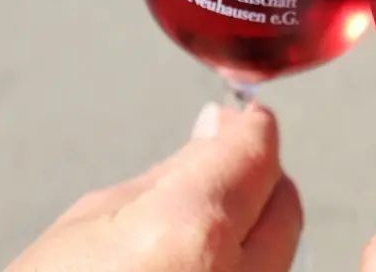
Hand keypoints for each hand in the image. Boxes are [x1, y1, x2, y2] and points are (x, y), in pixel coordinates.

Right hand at [6, 103, 300, 271]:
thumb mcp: (91, 223)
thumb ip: (170, 174)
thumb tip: (216, 131)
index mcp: (192, 234)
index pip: (256, 154)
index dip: (250, 128)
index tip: (242, 119)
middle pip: (285, 206)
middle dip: (257, 179)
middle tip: (215, 172)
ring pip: (282, 256)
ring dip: (252, 232)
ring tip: (192, 236)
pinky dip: (239, 270)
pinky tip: (194, 267)